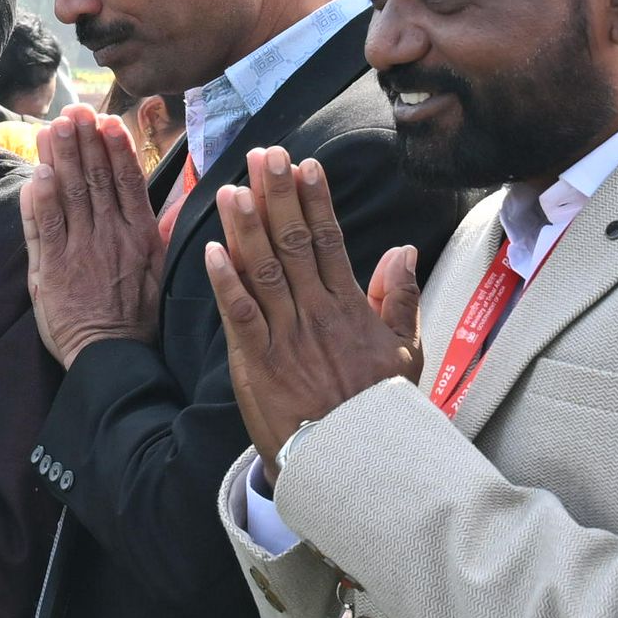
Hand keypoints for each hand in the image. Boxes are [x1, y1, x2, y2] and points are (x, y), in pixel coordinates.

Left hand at [20, 106, 169, 362]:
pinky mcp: (51, 269)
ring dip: (62, 158)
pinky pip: (44, 227)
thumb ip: (164, 230)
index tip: (109, 122)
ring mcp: (79, 251)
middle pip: (95, 179)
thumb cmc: (139, 318)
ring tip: (55, 127)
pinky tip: (39, 171)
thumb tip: (180, 196)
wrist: (113, 357)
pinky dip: (41, 198)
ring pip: (70, 195)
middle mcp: (110, 237)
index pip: (127, 181)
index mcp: (139, 235)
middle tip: (75, 112)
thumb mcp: (162, 271)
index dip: (116, 148)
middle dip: (85, 142)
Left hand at [206, 151, 422, 469]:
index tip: (305, 165)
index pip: (329, 241)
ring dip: (246, 226)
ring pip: (264, 270)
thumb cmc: (378, 411)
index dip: (315, 200)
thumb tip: (403, 250)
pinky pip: (239, 314)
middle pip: (294, 243)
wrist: (352, 463)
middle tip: (265, 154)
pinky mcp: (257, 363)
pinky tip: (212, 249)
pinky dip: (225, 281)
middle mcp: (316, 313)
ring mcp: (285, 336)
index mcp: (350, 308)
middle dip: (277, 196)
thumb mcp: (406, 353)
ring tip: (233, 187)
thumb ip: (400, 300)